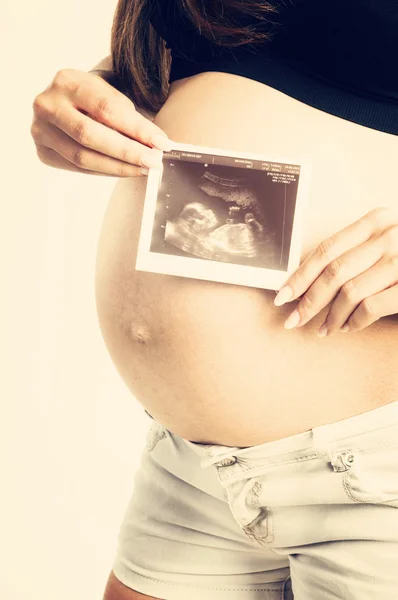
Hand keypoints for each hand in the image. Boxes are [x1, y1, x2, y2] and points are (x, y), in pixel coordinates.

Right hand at [31, 68, 171, 176]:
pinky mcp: (43, 152)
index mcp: (67, 81)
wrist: (63, 103)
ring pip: (82, 157)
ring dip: (117, 167)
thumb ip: (127, 117)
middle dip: (126, 151)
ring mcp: (41, 130)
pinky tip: (123, 170)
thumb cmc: (91, 99)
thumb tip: (154, 144)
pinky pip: (77, 168)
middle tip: (152, 161)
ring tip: (142, 169)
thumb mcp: (108, 95)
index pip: (106, 108)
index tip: (160, 142)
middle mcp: (47, 105)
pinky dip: (103, 171)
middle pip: (90, 135)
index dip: (136, 128)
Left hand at [274, 207, 397, 335]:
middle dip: (308, 300)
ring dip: (330, 316)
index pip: (326, 249)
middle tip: (294, 320)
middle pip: (333, 272)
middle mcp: (389, 236)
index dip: (300, 275)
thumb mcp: (386, 241)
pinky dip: (354, 321)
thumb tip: (308, 282)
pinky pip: (371, 307)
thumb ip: (355, 252)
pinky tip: (348, 327)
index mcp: (376, 221)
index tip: (282, 294)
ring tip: (323, 329)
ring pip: (349, 291)